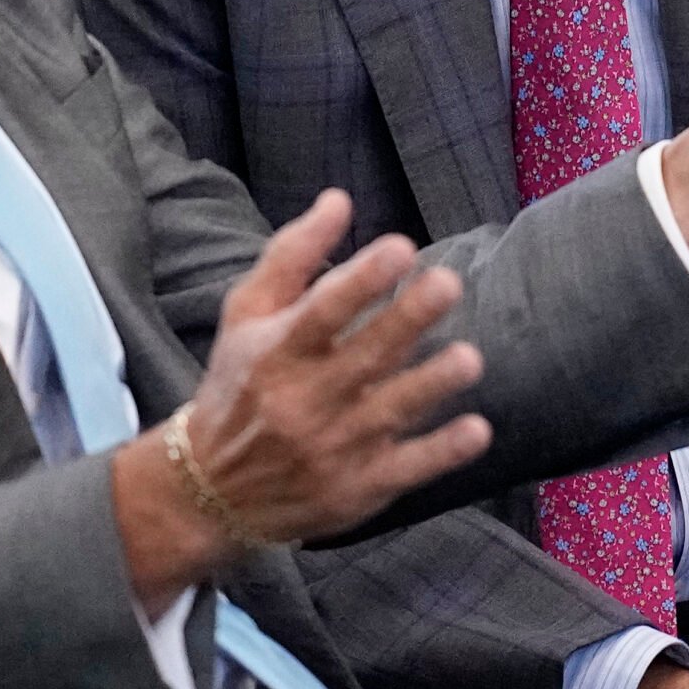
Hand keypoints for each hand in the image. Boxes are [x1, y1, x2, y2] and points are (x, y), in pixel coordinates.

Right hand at [113, 191, 488, 610]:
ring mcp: (333, 448)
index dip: (361, 280)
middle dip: (408, 319)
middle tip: (449, 283)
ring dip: (431, 385)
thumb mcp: (247, 314)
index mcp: (277, 351)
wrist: (212, 489)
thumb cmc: (240, 382)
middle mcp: (304, 400)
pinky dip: (440, 452)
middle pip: (364, 355)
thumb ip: (293, 254)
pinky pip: (405, 469)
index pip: (321, 312)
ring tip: (470, 359)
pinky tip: (476, 430)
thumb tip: (340, 199)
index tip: (401, 247)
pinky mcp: (357, 489)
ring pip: (390, 412)